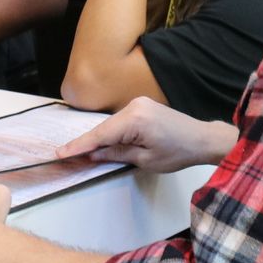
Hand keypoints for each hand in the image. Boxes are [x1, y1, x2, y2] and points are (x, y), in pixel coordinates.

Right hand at [57, 96, 235, 173]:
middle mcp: (134, 105)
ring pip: (111, 124)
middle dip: (87, 142)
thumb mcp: (145, 159)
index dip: (80, 145)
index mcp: (135, 119)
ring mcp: (139, 103)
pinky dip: (111, 132)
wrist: (201, 138)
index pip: (101, 134)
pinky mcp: (142, 106)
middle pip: (103, 128)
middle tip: (66, 155)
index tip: (61, 153)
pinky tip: (102, 142)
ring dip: (100, 137)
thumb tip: (93, 154)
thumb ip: (116, 154)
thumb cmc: (178, 151)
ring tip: (81, 152)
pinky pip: (120, 120)